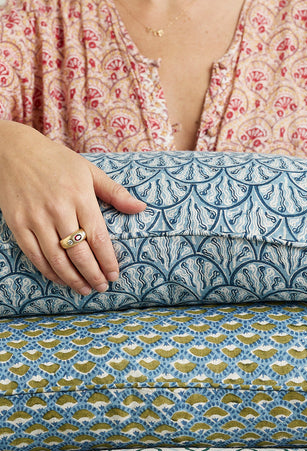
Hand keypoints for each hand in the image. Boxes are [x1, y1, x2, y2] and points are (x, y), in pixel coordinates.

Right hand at [0, 122, 145, 294]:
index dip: (107, 261)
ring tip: (85, 289)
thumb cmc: (56, 161)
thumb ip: (115, 192)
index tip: (114, 275)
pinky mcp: (17, 224)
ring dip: (73, 279)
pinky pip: (35, 255)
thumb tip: (141, 208)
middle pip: (79, 253)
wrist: (12, 150)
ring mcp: (35, 218)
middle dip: (93, 274)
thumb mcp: (89, 171)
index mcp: (79, 196)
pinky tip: (61, 279)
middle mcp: (57, 208)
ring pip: (57, 259)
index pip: (97, 237)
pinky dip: (49, 271)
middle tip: (102, 287)